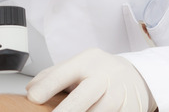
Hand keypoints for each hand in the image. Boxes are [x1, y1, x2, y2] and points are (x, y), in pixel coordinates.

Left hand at [26, 48, 155, 111]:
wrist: (138, 76)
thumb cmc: (101, 72)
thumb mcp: (78, 65)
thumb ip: (53, 75)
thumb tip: (31, 89)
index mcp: (88, 62)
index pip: (63, 73)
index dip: (46, 87)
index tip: (33, 98)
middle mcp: (104, 76)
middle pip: (81, 99)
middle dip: (65, 111)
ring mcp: (119, 95)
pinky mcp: (131, 109)